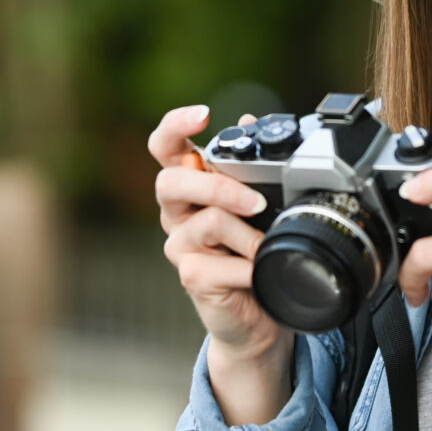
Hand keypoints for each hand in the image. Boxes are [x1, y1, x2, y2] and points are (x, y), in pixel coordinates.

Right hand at [149, 105, 293, 422]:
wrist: (259, 316)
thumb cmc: (257, 254)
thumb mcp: (260, 204)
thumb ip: (250, 165)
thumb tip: (250, 118)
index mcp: (190, 185)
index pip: (165, 146)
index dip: (175, 125)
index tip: (203, 114)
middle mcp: (177, 212)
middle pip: (171, 182)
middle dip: (216, 187)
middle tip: (256, 202)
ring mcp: (180, 245)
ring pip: (206, 222)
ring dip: (247, 234)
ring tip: (266, 246)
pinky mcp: (191, 276)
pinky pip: (219, 264)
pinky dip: (248, 267)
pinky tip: (258, 273)